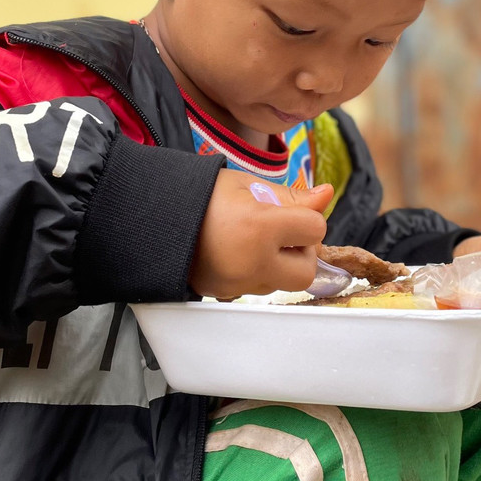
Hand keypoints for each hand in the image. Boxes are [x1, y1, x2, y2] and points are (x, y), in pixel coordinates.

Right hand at [190, 170, 334, 297]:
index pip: (315, 229)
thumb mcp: (246, 185)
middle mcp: (252, 262)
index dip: (307, 218)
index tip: (289, 213)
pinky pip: (258, 287)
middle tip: (280, 233)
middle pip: (307, 271)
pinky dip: (257, 272)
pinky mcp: (225, 294)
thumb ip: (290, 196)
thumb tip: (327, 194)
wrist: (154, 219)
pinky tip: (239, 252)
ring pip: (283, 283)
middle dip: (301, 252)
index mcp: (260, 227)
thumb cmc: (200, 195)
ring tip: (253, 240)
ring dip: (279, 263)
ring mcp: (238, 283)